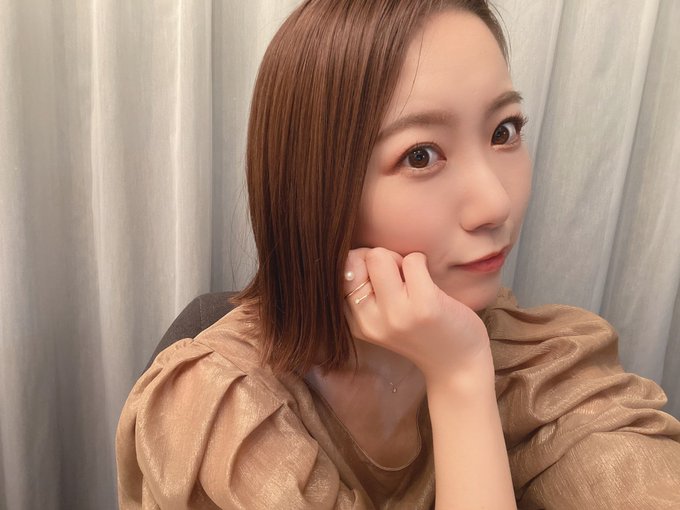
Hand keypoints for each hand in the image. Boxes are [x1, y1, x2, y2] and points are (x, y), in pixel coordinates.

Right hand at [344, 247, 491, 382]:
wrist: (458, 365)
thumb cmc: (422, 333)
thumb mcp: (382, 318)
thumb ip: (366, 292)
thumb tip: (360, 252)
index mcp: (355, 323)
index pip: (340, 272)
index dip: (361, 263)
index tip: (381, 278)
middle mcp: (370, 321)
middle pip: (356, 259)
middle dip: (380, 259)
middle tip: (400, 279)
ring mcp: (397, 314)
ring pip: (380, 256)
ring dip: (400, 260)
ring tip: (414, 281)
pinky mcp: (424, 306)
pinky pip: (413, 260)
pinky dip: (421, 261)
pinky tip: (430, 283)